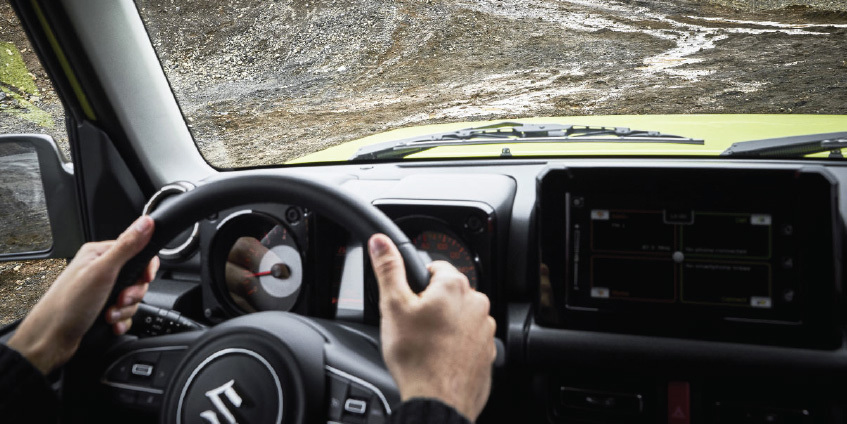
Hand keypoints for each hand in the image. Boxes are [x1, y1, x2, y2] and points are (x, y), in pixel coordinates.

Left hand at [8, 215, 158, 374]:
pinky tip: (110, 323)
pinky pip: (125, 313)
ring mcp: (101, 291)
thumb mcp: (102, 271)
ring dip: (125, 310)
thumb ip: (127, 246)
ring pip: (132, 298)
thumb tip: (146, 222)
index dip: (145, 267)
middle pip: (137, 278)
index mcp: (98, 254)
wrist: (51, 340)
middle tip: (120, 299)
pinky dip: (121, 320)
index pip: (137, 251)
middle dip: (133, 294)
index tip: (144, 278)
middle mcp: (100, 270)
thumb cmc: (68, 305)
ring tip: (109, 314)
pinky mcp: (102, 308)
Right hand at [368, 234, 495, 421]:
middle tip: (412, 325)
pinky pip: (469, 340)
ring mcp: (485, 329)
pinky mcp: (488, 352)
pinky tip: (438, 357)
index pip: (436, 267)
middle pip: (449, 293)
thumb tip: (381, 242)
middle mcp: (477, 303)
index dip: (417, 281)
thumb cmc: (417, 357)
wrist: (437, 401)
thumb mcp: (393, 306)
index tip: (408, 297)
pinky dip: (455, 345)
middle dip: (431, 304)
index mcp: (454, 286)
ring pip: (460, 317)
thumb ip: (388, 268)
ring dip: (445, 325)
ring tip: (424, 344)